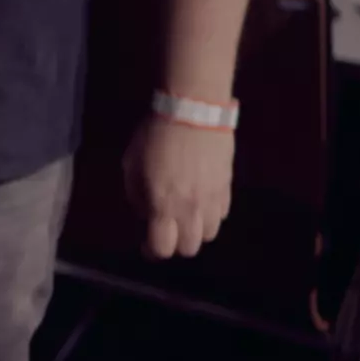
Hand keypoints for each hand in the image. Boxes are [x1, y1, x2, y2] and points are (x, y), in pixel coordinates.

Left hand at [123, 114, 234, 258]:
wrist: (194, 109)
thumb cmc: (154, 136)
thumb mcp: (131, 166)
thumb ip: (137, 196)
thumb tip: (146, 214)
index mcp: (164, 205)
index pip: (162, 248)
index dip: (152, 250)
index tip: (147, 243)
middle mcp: (191, 208)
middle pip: (190, 247)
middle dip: (176, 244)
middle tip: (166, 230)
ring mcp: (213, 197)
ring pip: (210, 233)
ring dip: (196, 230)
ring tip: (185, 216)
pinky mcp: (228, 185)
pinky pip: (223, 212)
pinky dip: (212, 214)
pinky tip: (201, 201)